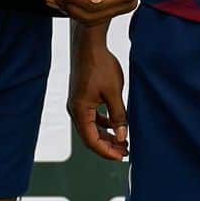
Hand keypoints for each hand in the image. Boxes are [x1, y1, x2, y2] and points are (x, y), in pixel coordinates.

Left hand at [43, 0, 138, 23]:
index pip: (95, 5)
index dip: (73, 1)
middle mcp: (125, 2)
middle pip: (91, 15)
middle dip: (68, 7)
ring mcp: (117, 4)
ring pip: (89, 17)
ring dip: (69, 9)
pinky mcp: (108, 1)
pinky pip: (90, 11)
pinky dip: (75, 7)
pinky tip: (62, 0)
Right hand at [68, 28, 127, 159]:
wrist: (90, 43)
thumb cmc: (100, 65)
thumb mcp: (114, 92)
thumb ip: (118, 116)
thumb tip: (121, 137)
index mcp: (80, 111)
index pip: (92, 141)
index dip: (107, 151)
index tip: (122, 156)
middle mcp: (75, 109)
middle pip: (89, 136)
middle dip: (107, 145)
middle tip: (124, 151)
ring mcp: (77, 102)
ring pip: (90, 127)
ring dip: (105, 134)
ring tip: (122, 139)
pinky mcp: (81, 96)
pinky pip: (91, 116)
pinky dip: (102, 123)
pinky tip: (114, 123)